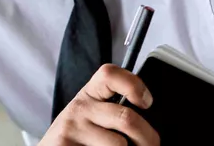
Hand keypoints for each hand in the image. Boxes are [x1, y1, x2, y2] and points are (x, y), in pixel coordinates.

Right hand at [39, 64, 158, 145]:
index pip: (110, 74)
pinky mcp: (64, 144)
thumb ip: (116, 109)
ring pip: (119, 144)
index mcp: (90, 93)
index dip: (134, 85)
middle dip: (147, 138)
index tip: (146, 102)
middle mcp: (79, 107)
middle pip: (126, 118)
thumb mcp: (95, 115)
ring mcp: (71, 127)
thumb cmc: (80, 136)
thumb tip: (149, 121)